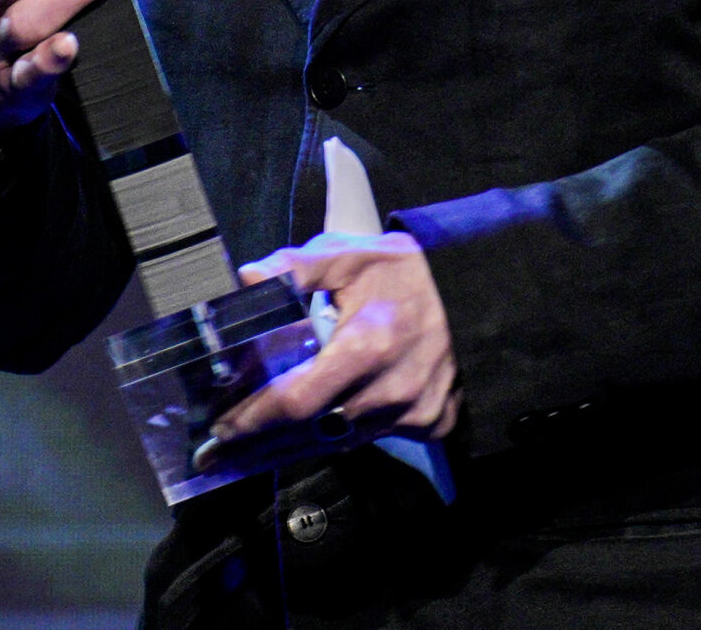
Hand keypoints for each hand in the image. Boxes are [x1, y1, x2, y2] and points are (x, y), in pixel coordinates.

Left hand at [198, 231, 459, 470]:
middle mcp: (392, 389)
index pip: (298, 400)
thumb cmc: (406, 270)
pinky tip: (324, 424)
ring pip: (344, 440)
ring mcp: (416, 412)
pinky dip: (349, 431)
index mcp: (368, 346)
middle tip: (229, 444)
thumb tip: (245, 279)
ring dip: (304, 441)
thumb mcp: (349, 256)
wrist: (477, 286)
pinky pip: (378, 438)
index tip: (224, 427)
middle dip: (268, 438)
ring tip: (262, 441)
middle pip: (315, 431)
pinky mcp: (433, 422)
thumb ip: (294, 268)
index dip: (256, 417)